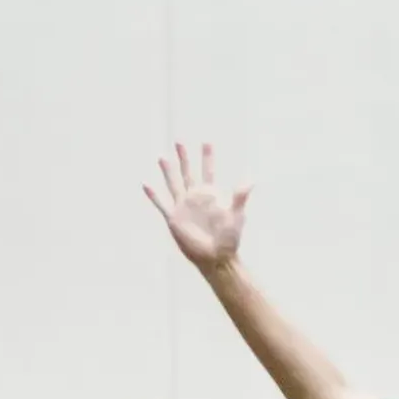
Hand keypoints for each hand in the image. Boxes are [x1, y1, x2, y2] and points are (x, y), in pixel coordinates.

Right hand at [145, 142, 249, 271]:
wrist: (216, 258)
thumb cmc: (229, 239)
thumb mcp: (236, 216)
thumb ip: (240, 197)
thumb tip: (251, 180)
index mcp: (211, 195)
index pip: (208, 171)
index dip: (207, 157)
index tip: (207, 141)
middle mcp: (196, 198)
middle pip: (188, 172)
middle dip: (184, 157)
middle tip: (179, 141)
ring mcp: (183, 207)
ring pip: (173, 184)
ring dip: (167, 171)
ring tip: (162, 157)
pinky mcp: (174, 219)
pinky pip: (161, 204)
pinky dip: (154, 195)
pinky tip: (146, 184)